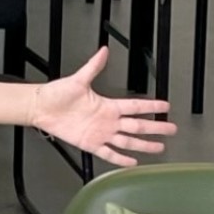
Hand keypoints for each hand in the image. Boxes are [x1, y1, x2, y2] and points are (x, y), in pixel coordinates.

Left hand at [31, 48, 176, 166]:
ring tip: (159, 148)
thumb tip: (103, 50)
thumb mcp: (78, 80)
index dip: (152, 106)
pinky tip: (132, 162)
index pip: (136, 106)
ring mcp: (100, 133)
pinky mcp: (90, 144)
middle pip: (137, 125)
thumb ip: (93, 66)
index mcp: (108, 105)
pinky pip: (108, 153)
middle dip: (155, 128)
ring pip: (128, 141)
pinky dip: (120, 158)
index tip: (166, 106)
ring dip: (144, 145)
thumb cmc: (57, 94)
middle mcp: (107, 120)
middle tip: (171, 129)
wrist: (41, 108)